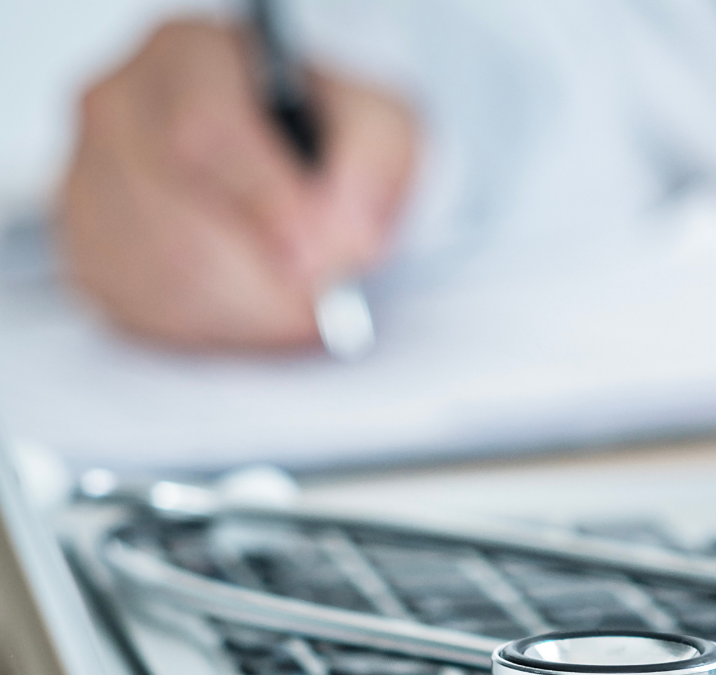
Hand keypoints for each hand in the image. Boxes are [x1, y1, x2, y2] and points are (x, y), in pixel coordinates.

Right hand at [57, 18, 415, 349]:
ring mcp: (90, 179)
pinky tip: (256, 314)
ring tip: (299, 311)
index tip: (317, 258)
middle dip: (260, 278)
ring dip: (243, 312)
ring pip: (154, 271)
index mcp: (188, 57)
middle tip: (319, 305)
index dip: (264, 205)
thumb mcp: (379, 127)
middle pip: (170, 211)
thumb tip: (343, 237)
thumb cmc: (323, 138)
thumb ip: (373, 168)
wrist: (293, 165)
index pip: (204, 131)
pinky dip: (211, 330)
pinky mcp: (90, 249)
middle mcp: (122, 108)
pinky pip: (140, 310)